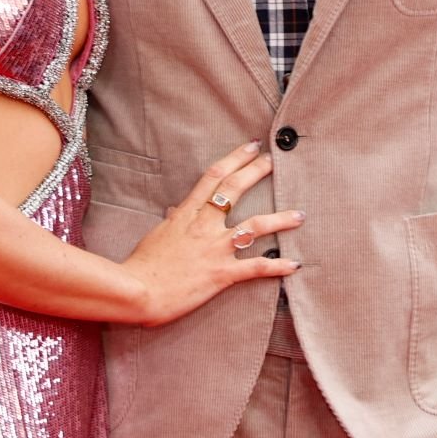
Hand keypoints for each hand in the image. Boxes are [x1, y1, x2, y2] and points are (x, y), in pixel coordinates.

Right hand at [121, 141, 302, 327]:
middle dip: (257, 172)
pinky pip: (256, 267)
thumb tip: (174, 211)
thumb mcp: (157, 235)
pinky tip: (294, 264)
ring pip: (255, 227)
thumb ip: (172, 221)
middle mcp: (204, 226)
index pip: (213, 177)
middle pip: (235, 189)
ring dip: (280, 219)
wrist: (137, 291)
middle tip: (274, 161)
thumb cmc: (142, 265)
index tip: (251, 146)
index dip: (235, 158)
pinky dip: (277, 266)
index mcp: (186, 213)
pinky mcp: (221, 274)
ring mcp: (214, 248)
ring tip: (299, 215)